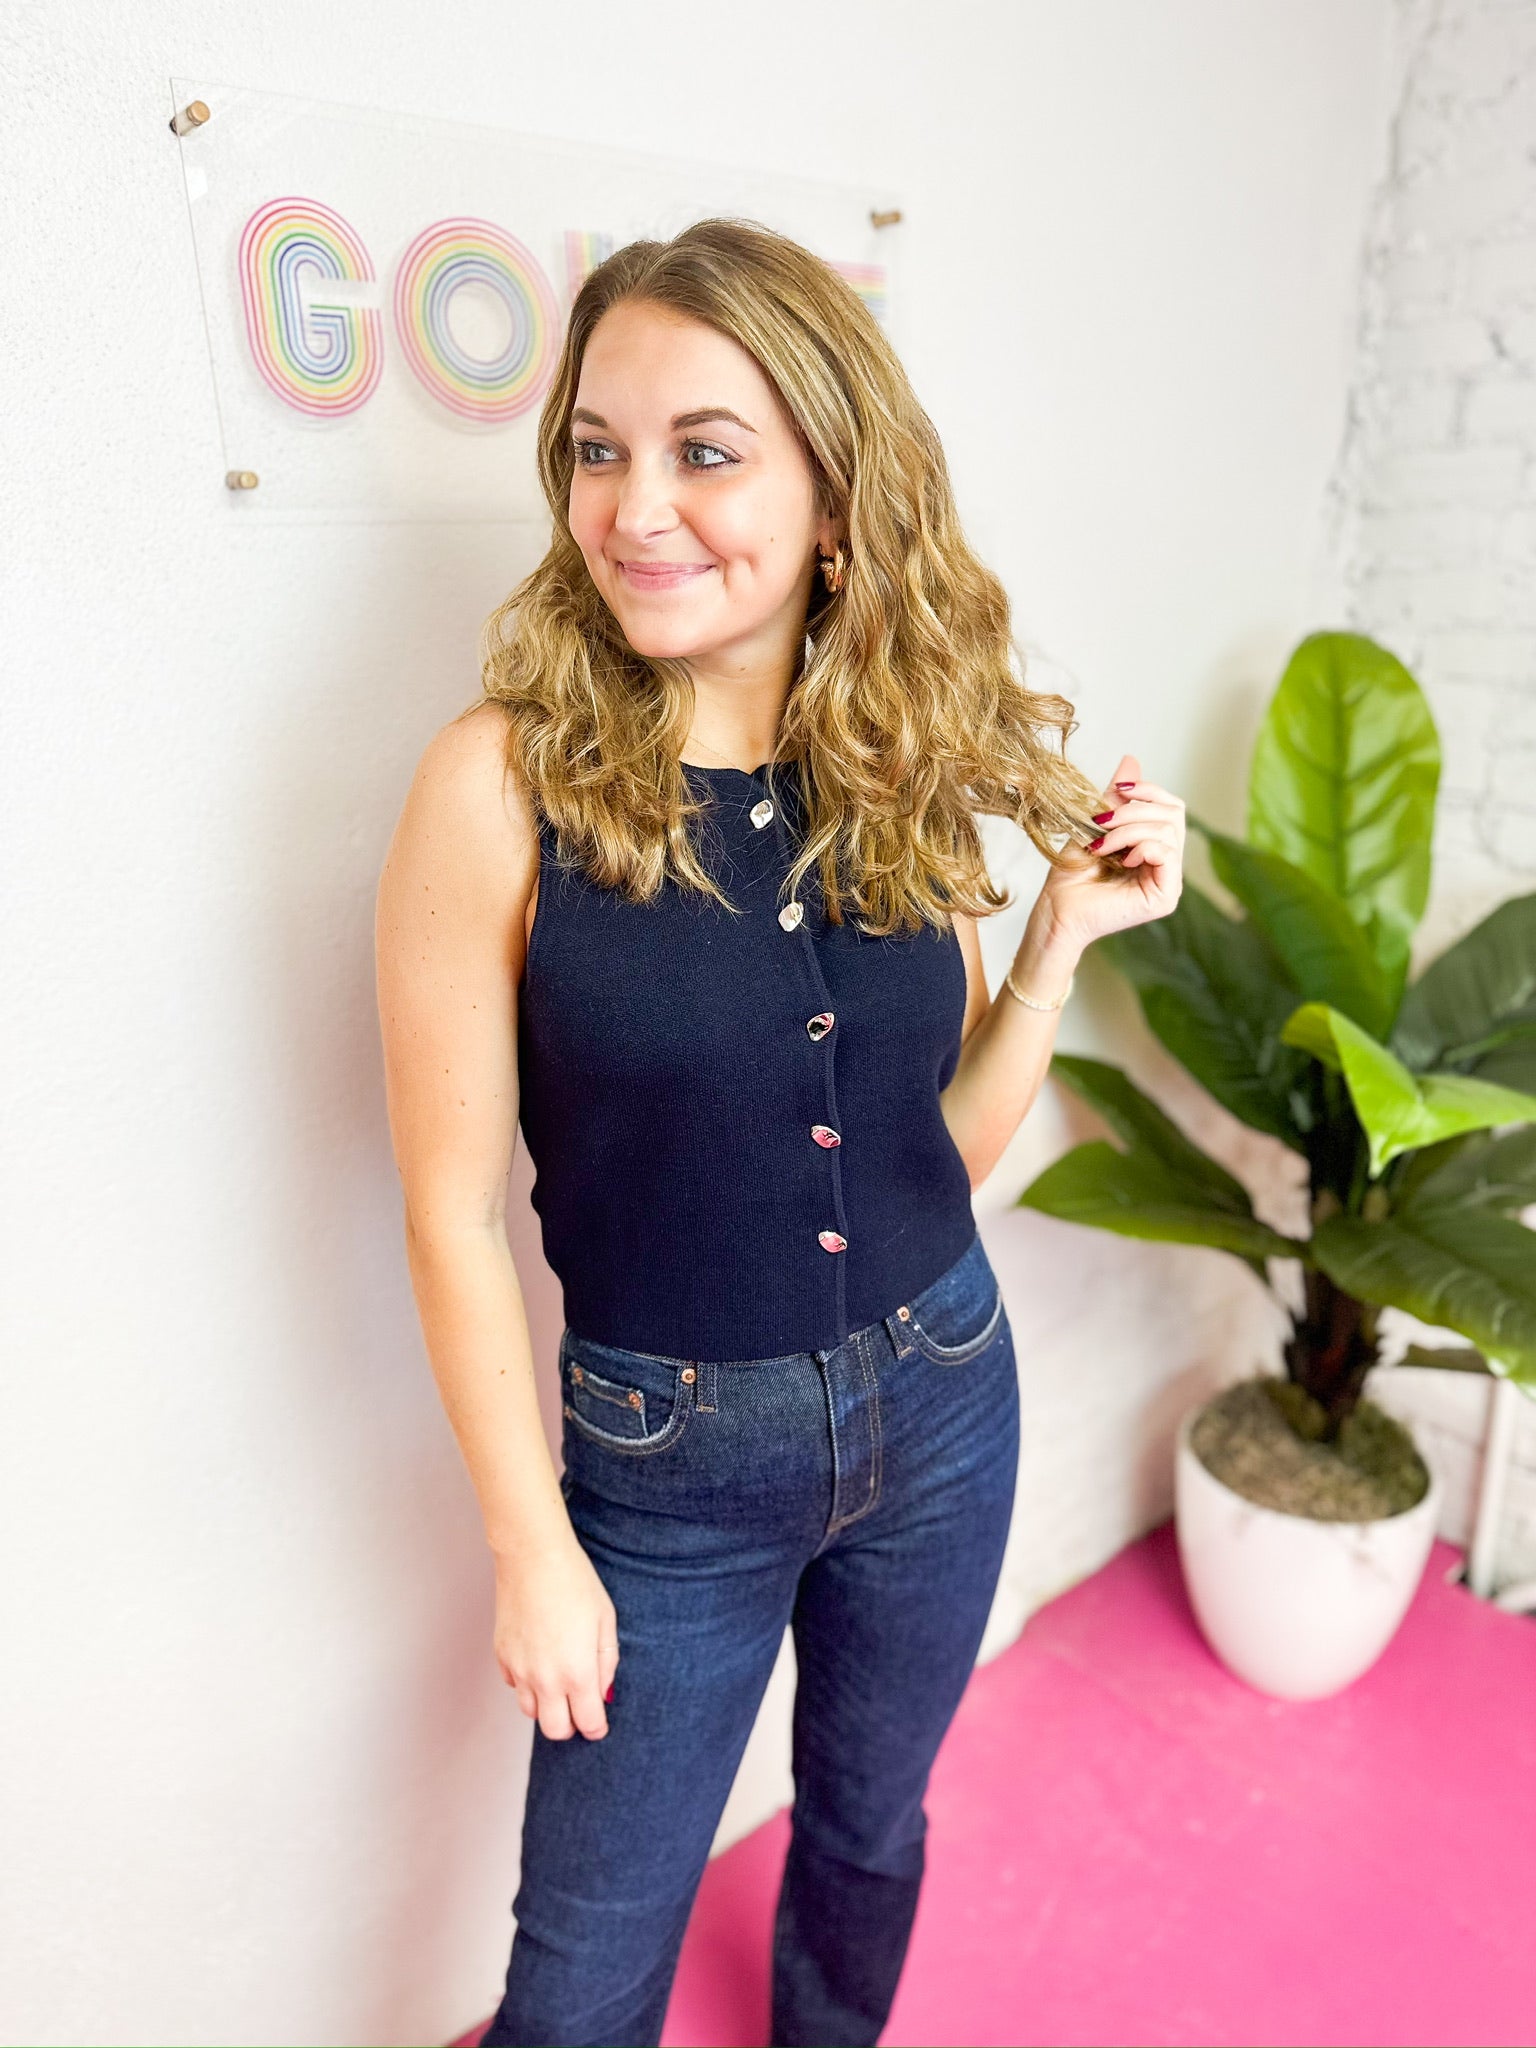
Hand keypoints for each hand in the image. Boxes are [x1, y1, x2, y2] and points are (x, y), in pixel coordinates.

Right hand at [492, 1529, 619, 1740]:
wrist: (533, 1557)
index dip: (597, 1727)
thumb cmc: (575, 1583)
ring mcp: (519, 1670)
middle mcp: (546, 1679)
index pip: (588, 1723)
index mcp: (577, 1672)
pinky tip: (539, 1660)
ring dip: (547, 1706)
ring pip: (531, 1712)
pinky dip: (527, 1683)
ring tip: (559, 1681)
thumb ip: (607, 1662)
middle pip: (555, 1730)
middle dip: (570, 1726)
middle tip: (579, 1708)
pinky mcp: (501, 1656)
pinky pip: (514, 1686)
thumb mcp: (605, 1620)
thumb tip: (603, 1693)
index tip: (599, 1722)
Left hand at [1038, 753, 1184, 950]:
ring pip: (1168, 832)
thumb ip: (1116, 798)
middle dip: (1135, 810)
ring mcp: (1168, 881)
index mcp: (1153, 846)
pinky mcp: (1165, 897)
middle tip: (1102, 822)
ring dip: (1129, 830)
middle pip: (1173, 814)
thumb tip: (1131, 760)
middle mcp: (1166, 863)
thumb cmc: (1070, 874)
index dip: (1149, 791)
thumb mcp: (1093, 825)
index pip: (1170, 807)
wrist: (1057, 909)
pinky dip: (1142, 848)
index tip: (1117, 790)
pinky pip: (1168, 855)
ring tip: (1101, 844)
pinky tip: (1120, 859)